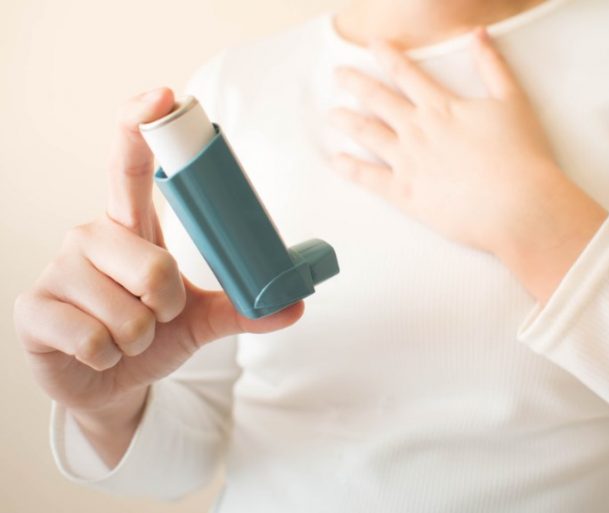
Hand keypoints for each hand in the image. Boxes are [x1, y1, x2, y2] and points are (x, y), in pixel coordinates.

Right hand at [13, 88, 303, 465]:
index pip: (130, 165)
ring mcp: (58, 269)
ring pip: (128, 313)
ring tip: (124, 337)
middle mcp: (90, 236)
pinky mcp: (33, 308)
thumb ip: (242, 308)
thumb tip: (294, 304)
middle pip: (154, 265)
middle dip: (168, 307)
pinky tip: (96, 354)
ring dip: (140, 338)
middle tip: (155, 316)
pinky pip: (95, 340)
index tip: (166, 96)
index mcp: (131, 226)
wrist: (108, 380)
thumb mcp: (199, 318)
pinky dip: (110, 358)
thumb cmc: (149, 334)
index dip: (142, 125)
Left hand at [328, 28, 607, 302]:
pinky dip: (350, 168)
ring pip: (368, 134)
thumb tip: (478, 34)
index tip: (372, 45)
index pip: (406, 74)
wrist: (518, 206)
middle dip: (356, 83)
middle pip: (378, 99)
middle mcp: (418, 130)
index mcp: (441, 107)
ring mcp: (407, 162)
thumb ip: (493, 66)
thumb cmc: (521, 156)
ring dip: (348, 121)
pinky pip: (369, 178)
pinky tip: (337, 160)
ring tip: (332, 114)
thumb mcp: (513, 101)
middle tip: (339, 73)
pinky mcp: (405, 193)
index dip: (387, 56)